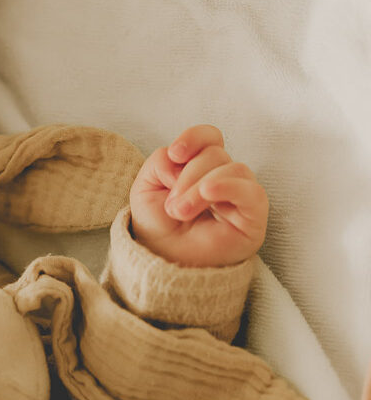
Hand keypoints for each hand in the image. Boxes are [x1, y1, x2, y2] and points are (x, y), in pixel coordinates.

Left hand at [129, 125, 267, 266]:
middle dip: (187, 177)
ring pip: (232, 168)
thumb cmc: (157, 226)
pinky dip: (228, 186)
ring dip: (199, 188)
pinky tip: (208, 194)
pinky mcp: (253, 217)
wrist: (162, 262)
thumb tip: (180, 157)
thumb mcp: (145, 187)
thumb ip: (159, 161)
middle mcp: (224, 178)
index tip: (175, 154)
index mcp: (200, 167)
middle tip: (172, 206)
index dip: (194, 137)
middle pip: (215, 154)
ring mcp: (240, 196)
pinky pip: (252, 191)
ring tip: (181, 212)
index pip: (210, 137)